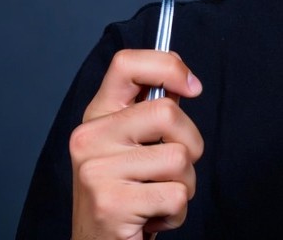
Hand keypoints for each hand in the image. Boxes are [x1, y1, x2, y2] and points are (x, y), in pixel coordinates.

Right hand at [69, 49, 203, 239]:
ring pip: (179, 158)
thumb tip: (183, 80)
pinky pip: (176, 196)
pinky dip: (176, 213)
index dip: (167, 66)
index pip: (126, 63)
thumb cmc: (128, 194)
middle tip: (172, 170)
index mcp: (98, 115)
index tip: (193, 87)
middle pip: (167, 112)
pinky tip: (151, 219)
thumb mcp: (136, 146)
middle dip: (190, 143)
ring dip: (184, 185)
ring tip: (157, 198)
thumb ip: (154, 111)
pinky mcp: (110, 204)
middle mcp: (89, 138)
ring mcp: (96, 171)